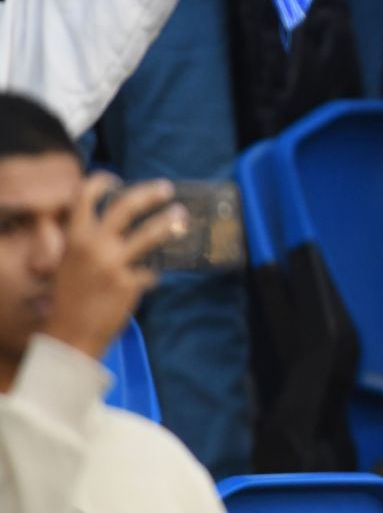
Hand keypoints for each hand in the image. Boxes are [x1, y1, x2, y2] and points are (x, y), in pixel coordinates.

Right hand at [45, 175, 182, 362]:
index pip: (83, 197)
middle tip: (166, 189)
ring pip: (149, 234)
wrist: (70, 334)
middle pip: (125, 207)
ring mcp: (113, 263)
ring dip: (169, 222)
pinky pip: (150, 272)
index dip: (101, 182)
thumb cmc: (70, 298)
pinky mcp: (129, 282)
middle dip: (149, 194)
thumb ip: (88, 243)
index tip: (116, 178)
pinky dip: (150, 275)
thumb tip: (116, 227)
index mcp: (73, 238)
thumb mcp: (70, 263)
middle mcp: (92, 246)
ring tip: (182, 217)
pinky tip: (148, 281)